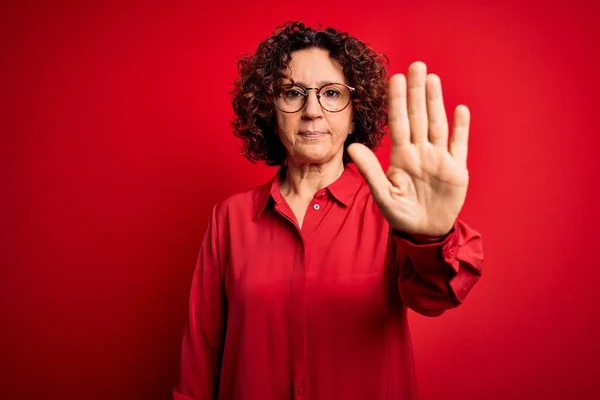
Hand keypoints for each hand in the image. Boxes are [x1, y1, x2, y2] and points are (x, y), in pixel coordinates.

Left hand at [347, 61, 469, 236]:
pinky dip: (460, 128)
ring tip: (433, 79)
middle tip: (417, 65)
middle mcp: (420, 152)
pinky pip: (459, 145)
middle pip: (418, 116)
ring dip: (436, 102)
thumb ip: (370, 170)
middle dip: (417, 92)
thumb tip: (351, 147)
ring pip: (437, 124)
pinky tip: (460, 109)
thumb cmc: (400, 214)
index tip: (395, 78)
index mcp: (402, 156)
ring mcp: (439, 159)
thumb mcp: (382, 194)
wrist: (424, 232)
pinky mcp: (456, 169)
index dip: (397, 101)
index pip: (398, 123)